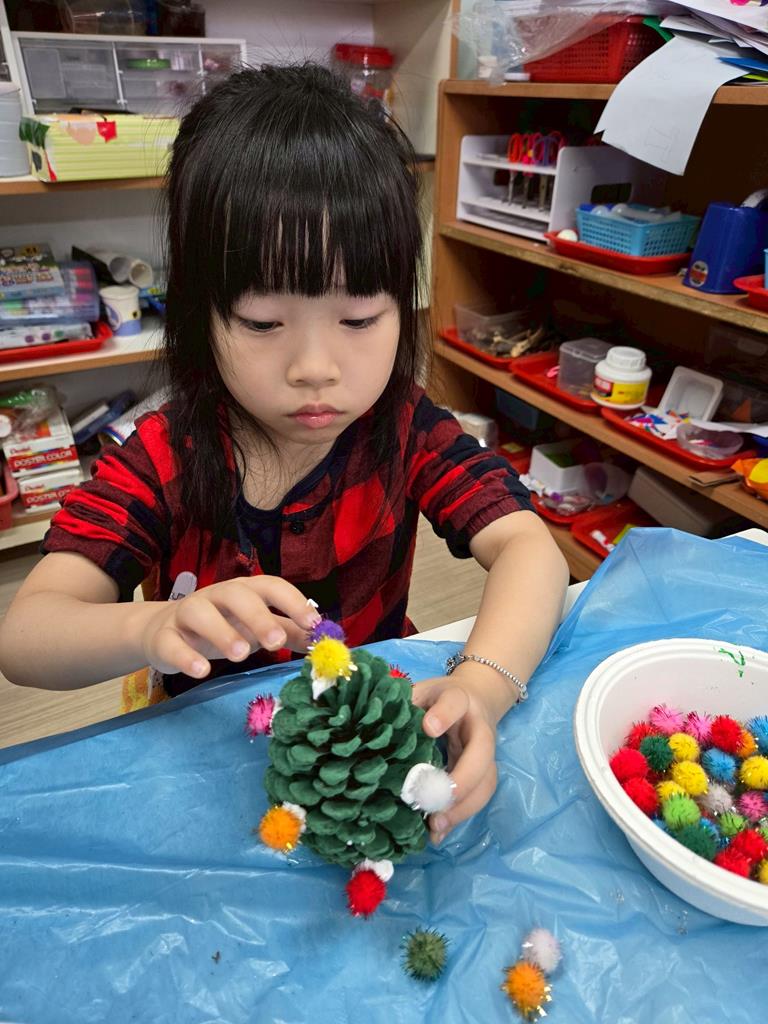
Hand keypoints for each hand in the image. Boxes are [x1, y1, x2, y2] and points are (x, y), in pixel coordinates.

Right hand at [141, 575, 319, 677]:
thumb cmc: (222, 626)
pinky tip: (201, 671)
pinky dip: (186, 656)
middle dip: (258, 615)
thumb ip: (289, 632)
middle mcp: (217, 596)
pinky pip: (172, 643)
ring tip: (241, 655)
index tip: (313, 623)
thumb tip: (325, 641)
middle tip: (276, 641)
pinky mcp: (163, 637)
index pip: (271, 586)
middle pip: (237, 595)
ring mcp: (187, 613)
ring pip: (201, 613)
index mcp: (245, 591)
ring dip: (221, 632)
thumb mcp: (257, 627)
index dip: (292, 601)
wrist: (163, 632)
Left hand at [411, 673, 498, 844]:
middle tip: (435, 799)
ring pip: (486, 781)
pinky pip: (478, 797)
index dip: (445, 714)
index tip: (429, 727)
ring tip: (436, 824)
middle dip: (462, 778)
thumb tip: (374, 727)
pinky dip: (459, 817)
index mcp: (459, 699)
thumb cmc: (437, 698)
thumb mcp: (421, 691)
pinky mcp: (483, 773)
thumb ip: (405, 706)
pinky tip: (438, 833)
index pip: (455, 702)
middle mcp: (479, 727)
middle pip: (482, 751)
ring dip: (463, 806)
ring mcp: (486, 753)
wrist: (476, 699)